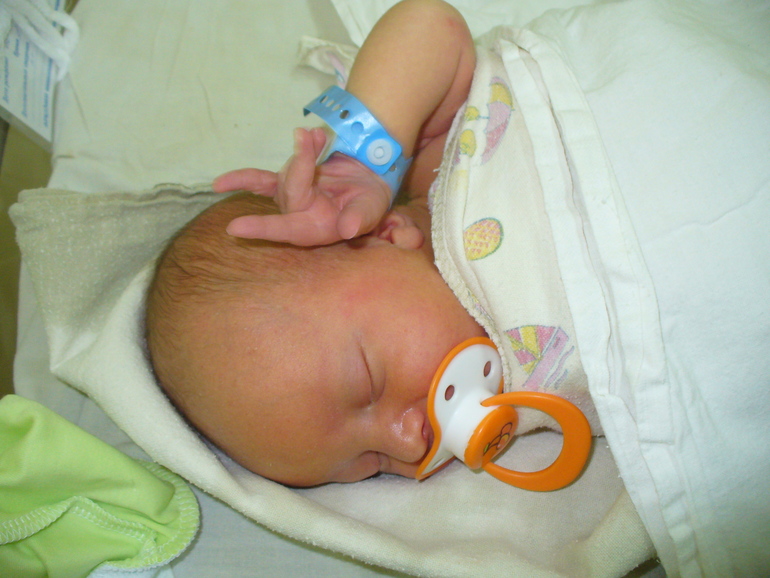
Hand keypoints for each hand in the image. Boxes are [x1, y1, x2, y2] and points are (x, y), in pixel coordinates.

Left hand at [212, 127, 392, 245]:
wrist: (370, 182)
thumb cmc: (370, 202)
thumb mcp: (373, 209)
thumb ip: (361, 218)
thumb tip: (348, 228)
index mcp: (316, 229)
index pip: (287, 229)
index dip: (261, 228)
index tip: (234, 228)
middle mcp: (298, 216)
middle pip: (289, 189)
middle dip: (301, 162)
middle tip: (316, 137)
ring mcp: (290, 199)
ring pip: (285, 173)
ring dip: (302, 152)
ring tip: (322, 137)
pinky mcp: (287, 183)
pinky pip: (260, 181)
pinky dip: (241, 180)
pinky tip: (219, 185)